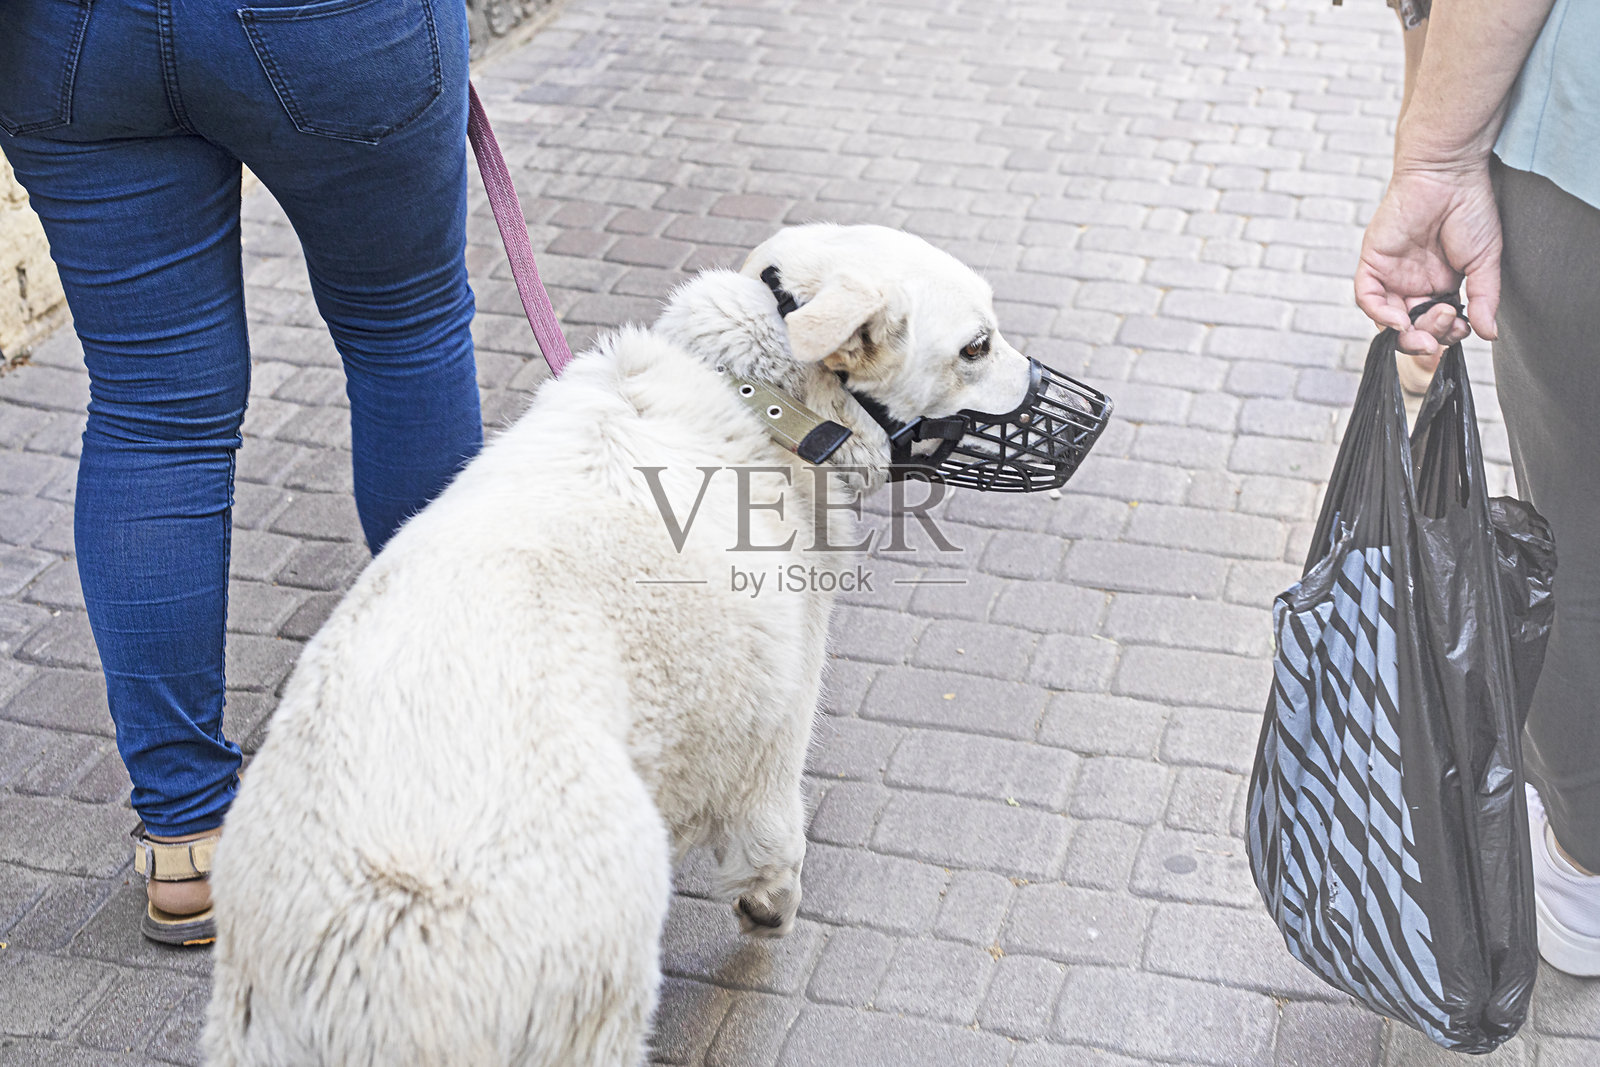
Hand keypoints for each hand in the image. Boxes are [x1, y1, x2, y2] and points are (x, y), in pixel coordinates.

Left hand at [1354, 162, 1500, 356]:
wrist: (1450, 174)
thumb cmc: (1472, 210)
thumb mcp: (1485, 261)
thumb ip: (1485, 299)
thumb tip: (1489, 335)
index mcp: (1440, 285)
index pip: (1436, 324)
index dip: (1446, 335)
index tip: (1462, 329)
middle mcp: (1413, 283)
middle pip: (1410, 327)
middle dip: (1427, 337)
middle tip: (1446, 328)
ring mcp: (1391, 274)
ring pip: (1388, 318)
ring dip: (1405, 333)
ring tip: (1426, 329)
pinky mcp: (1372, 261)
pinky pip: (1367, 297)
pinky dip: (1380, 314)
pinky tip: (1399, 321)